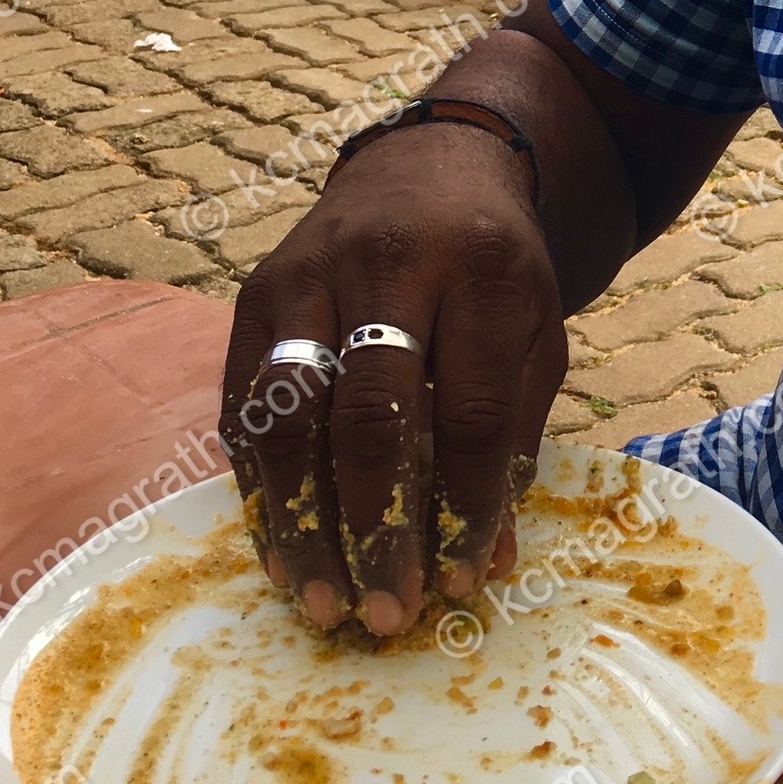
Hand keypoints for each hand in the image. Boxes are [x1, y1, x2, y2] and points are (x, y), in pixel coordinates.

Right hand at [219, 123, 566, 635]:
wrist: (429, 169)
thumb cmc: (495, 271)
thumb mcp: (536, 336)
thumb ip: (514, 440)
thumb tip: (487, 560)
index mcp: (478, 274)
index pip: (468, 411)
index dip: (462, 506)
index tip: (457, 580)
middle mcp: (386, 267)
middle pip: (369, 415)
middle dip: (376, 527)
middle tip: (384, 614)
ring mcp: (306, 275)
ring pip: (289, 413)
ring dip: (302, 521)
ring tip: (322, 603)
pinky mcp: (254, 294)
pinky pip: (245, 402)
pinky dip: (260, 484)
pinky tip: (280, 549)